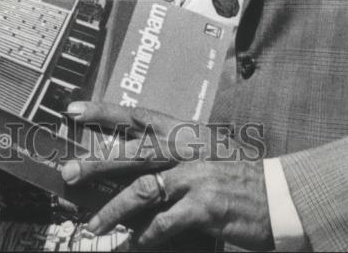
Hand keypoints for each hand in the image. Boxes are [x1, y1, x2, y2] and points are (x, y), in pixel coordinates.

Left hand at [60, 101, 271, 250]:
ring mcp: (195, 176)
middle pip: (130, 152)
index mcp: (184, 131)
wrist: (281, 195)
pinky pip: (165, 223)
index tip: (74, 109)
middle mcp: (186, 148)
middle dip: (95, 162)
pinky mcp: (205, 205)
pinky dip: (146, 235)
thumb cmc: (241, 175)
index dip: (103, 111)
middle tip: (67, 172)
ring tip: (94, 224)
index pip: (136, 115)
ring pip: (142, 190)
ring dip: (113, 210)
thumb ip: (172, 155)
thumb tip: (135, 165)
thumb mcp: (205, 153)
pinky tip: (135, 243)